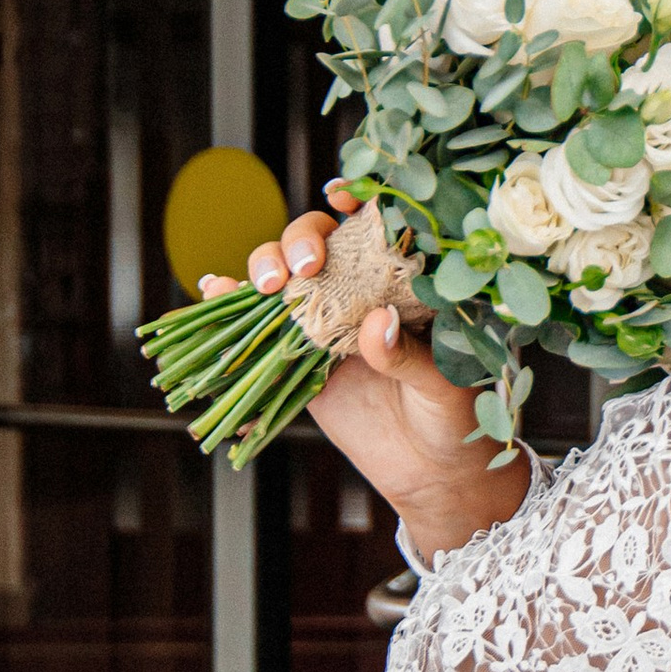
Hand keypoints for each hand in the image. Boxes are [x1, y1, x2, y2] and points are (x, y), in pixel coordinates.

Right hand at [204, 182, 530, 562]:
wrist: (432, 476)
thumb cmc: (456, 421)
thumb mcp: (444, 386)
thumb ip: (409, 356)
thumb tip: (375, 324)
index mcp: (409, 285)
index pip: (379, 227)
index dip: (357, 202)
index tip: (340, 196)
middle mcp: (364, 292)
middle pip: (321, 243)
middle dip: (302, 239)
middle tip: (302, 268)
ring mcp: (329, 322)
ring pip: (287, 276)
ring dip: (265, 265)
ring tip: (263, 284)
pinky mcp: (301, 358)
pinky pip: (263, 326)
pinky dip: (233, 303)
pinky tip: (214, 289)